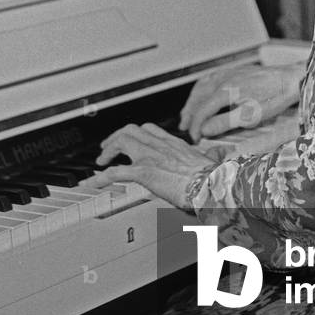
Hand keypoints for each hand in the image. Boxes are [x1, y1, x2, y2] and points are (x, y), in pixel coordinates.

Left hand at [92, 122, 216, 208]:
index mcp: (173, 143)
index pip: (150, 129)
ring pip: (120, 142)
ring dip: (107, 151)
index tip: (131, 139)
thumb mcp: (212, 161)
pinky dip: (100, 177)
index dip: (137, 133)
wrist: (210, 185)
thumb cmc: (213, 177)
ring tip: (99, 163)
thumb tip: (221, 155)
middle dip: (115, 137)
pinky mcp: (144, 172)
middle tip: (107, 148)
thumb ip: (212, 155)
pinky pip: (115, 172)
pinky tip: (92, 183)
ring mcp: (150, 157)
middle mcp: (159, 146)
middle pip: (131, 131)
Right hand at [178, 64, 302, 140]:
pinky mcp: (234, 70)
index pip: (202, 112)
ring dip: (192, 101)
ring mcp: (227, 73)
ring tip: (187, 113)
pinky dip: (200, 88)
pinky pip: (209, 77)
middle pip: (198, 98)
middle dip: (190, 115)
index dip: (196, 127)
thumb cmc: (273, 98)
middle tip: (185, 129)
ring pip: (201, 87)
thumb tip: (204, 130)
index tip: (195, 139)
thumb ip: (224, 122)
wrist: (290, 78)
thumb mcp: (250, 116)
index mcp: (224, 91)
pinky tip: (201, 93)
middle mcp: (222, 79)